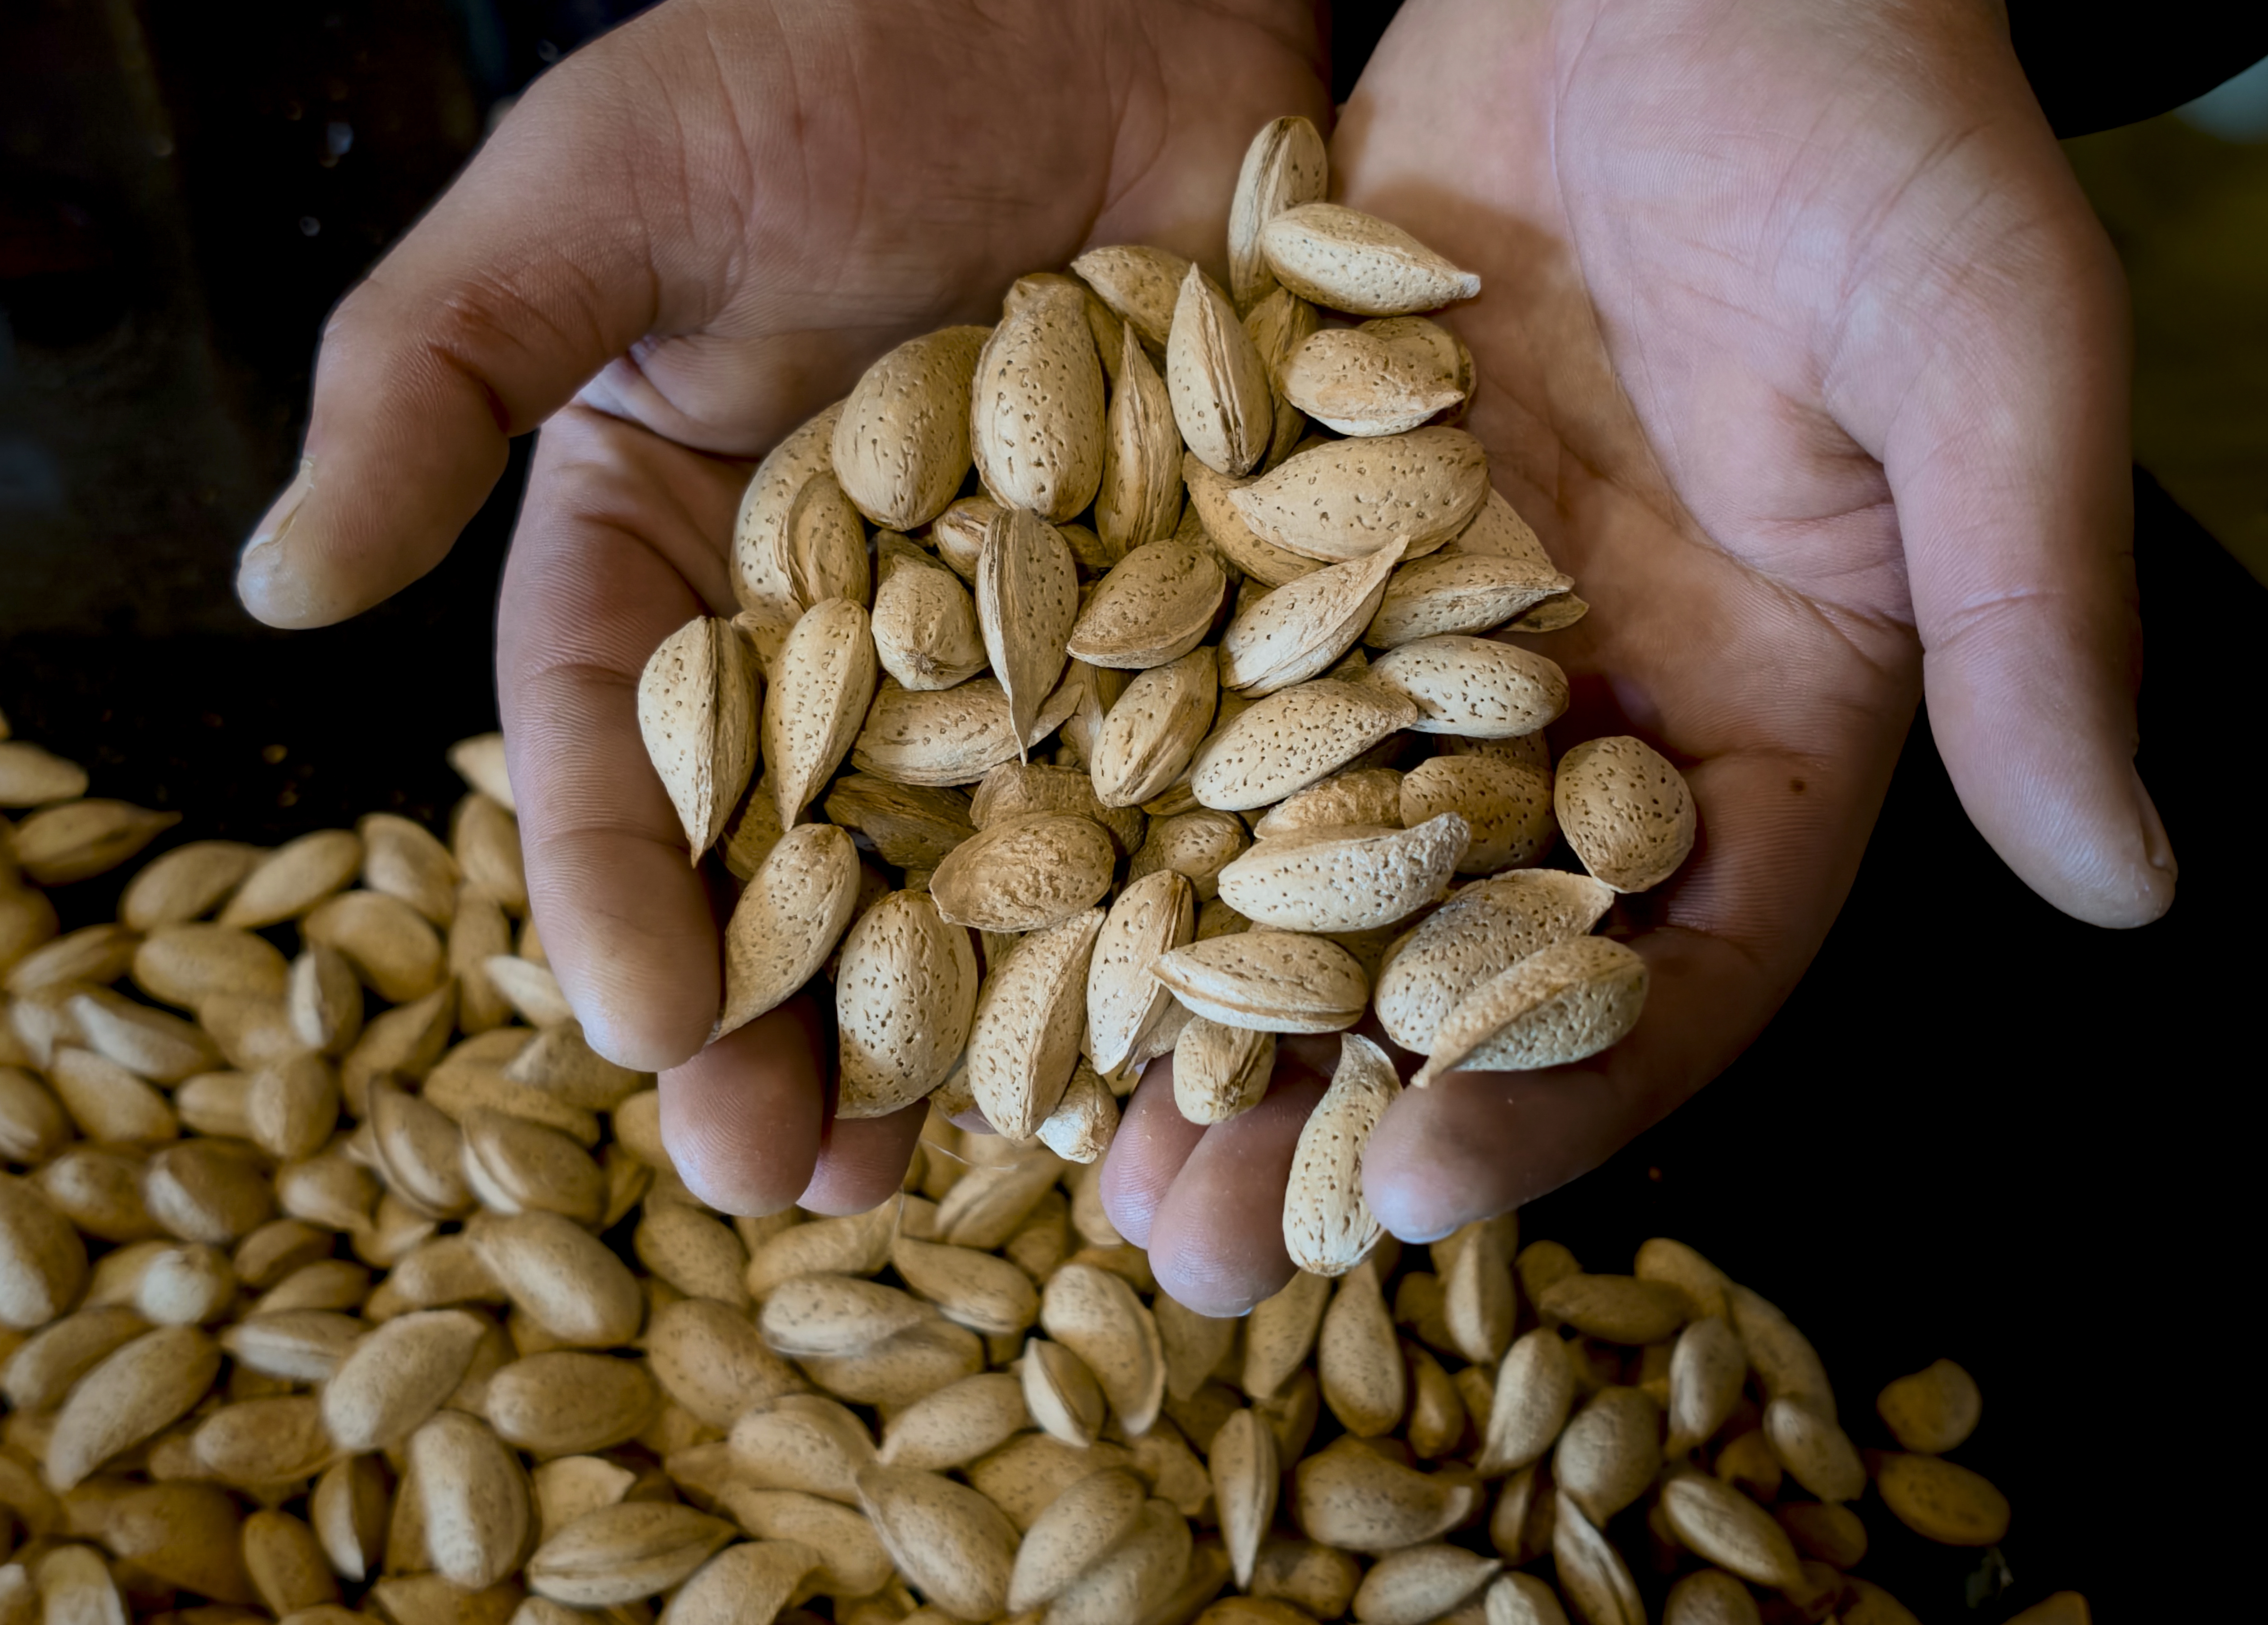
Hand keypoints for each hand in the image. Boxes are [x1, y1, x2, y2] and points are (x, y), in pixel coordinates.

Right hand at [236, 0, 1328, 1212]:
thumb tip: (275, 580)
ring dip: (985, 1022)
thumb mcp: (605, 190)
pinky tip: (1183, 1024)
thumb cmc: (826, 49)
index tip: (644, 1024)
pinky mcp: (1192, 611)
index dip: (623, 899)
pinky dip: (1183, 892)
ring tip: (981, 1166)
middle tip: (796, 1180)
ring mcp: (1028, 643)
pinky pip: (1183, 774)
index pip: (630, 759)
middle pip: (808, 864)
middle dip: (795, 1026)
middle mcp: (851, 639)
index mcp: (684, 564)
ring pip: (989, 865)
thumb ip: (435, 374)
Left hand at [1104, 0, 2175, 1312]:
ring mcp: (1415, 630)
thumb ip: (2031, 618)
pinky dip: (1102, 795)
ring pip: (1288, 858)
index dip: (1560, 1097)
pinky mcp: (1288, 530)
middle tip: (1197, 1248)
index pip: (1670, 962)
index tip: (1420, 1199)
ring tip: (1074, 1147)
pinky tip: (996, 901)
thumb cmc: (1873, 117)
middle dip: (1327, 1106)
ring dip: (1185, 1003)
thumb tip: (2135, 880)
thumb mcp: (1980, 356)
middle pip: (1447, 956)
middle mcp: (1578, 710)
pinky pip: (1184, 690)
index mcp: (1764, 721)